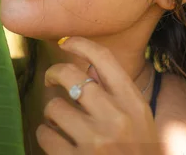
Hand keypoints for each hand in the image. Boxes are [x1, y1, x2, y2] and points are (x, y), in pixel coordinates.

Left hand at [36, 36, 162, 153]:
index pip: (104, 59)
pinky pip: (45, 135)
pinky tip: (57, 139)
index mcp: (134, 104)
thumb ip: (117, 93)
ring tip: (60, 121)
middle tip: (52, 79)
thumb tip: (87, 65)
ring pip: (53, 107)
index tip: (66, 42)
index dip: (81, 44)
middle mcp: (116, 119)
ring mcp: (95, 142)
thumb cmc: (138, 151)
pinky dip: (46, 135)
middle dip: (55, 73)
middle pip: (71, 76)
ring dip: (52, 113)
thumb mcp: (140, 120)